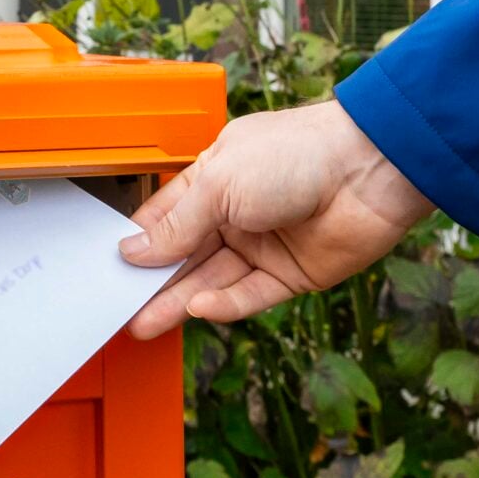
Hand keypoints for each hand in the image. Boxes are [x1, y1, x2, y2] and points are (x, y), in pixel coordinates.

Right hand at [121, 99, 431, 336]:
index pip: (165, 217)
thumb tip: (134, 250)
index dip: (137, 242)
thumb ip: (178, 224)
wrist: (369, 169)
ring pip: (211, 281)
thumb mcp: (220, 183)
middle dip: (152, 282)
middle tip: (120, 307)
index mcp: (214, 179)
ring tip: (144, 323)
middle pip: (184, 256)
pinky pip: (249, 295)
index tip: (109, 268)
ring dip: (179, 302)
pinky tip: (198, 308)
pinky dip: (223, 304)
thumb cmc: (296, 154)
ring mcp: (263, 245)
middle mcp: (236, 213)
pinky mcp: (291, 275)